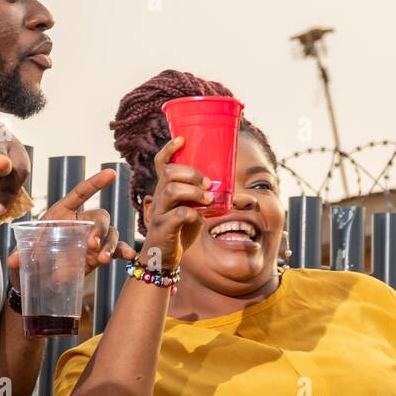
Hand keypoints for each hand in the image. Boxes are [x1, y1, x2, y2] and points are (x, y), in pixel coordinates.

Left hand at [5, 168, 131, 282]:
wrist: (36, 282)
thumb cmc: (29, 260)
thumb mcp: (22, 255)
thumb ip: (20, 254)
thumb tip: (13, 259)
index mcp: (61, 214)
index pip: (80, 194)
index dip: (95, 183)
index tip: (111, 174)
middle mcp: (80, 222)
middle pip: (100, 216)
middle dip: (100, 228)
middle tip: (92, 245)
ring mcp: (92, 239)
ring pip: (111, 233)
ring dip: (110, 244)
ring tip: (102, 259)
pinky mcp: (99, 254)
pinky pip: (116, 249)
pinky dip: (124, 251)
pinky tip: (129, 256)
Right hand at [137, 136, 207, 271]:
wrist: (163, 256)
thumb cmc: (180, 230)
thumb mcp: (194, 209)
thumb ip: (205, 199)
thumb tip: (236, 194)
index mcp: (166, 188)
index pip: (161, 163)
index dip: (169, 149)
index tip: (182, 139)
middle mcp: (159, 196)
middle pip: (170, 173)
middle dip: (192, 174)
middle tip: (209, 184)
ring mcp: (159, 212)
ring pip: (171, 190)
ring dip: (194, 192)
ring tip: (208, 200)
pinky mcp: (162, 228)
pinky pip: (176, 215)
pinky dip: (190, 214)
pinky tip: (197, 218)